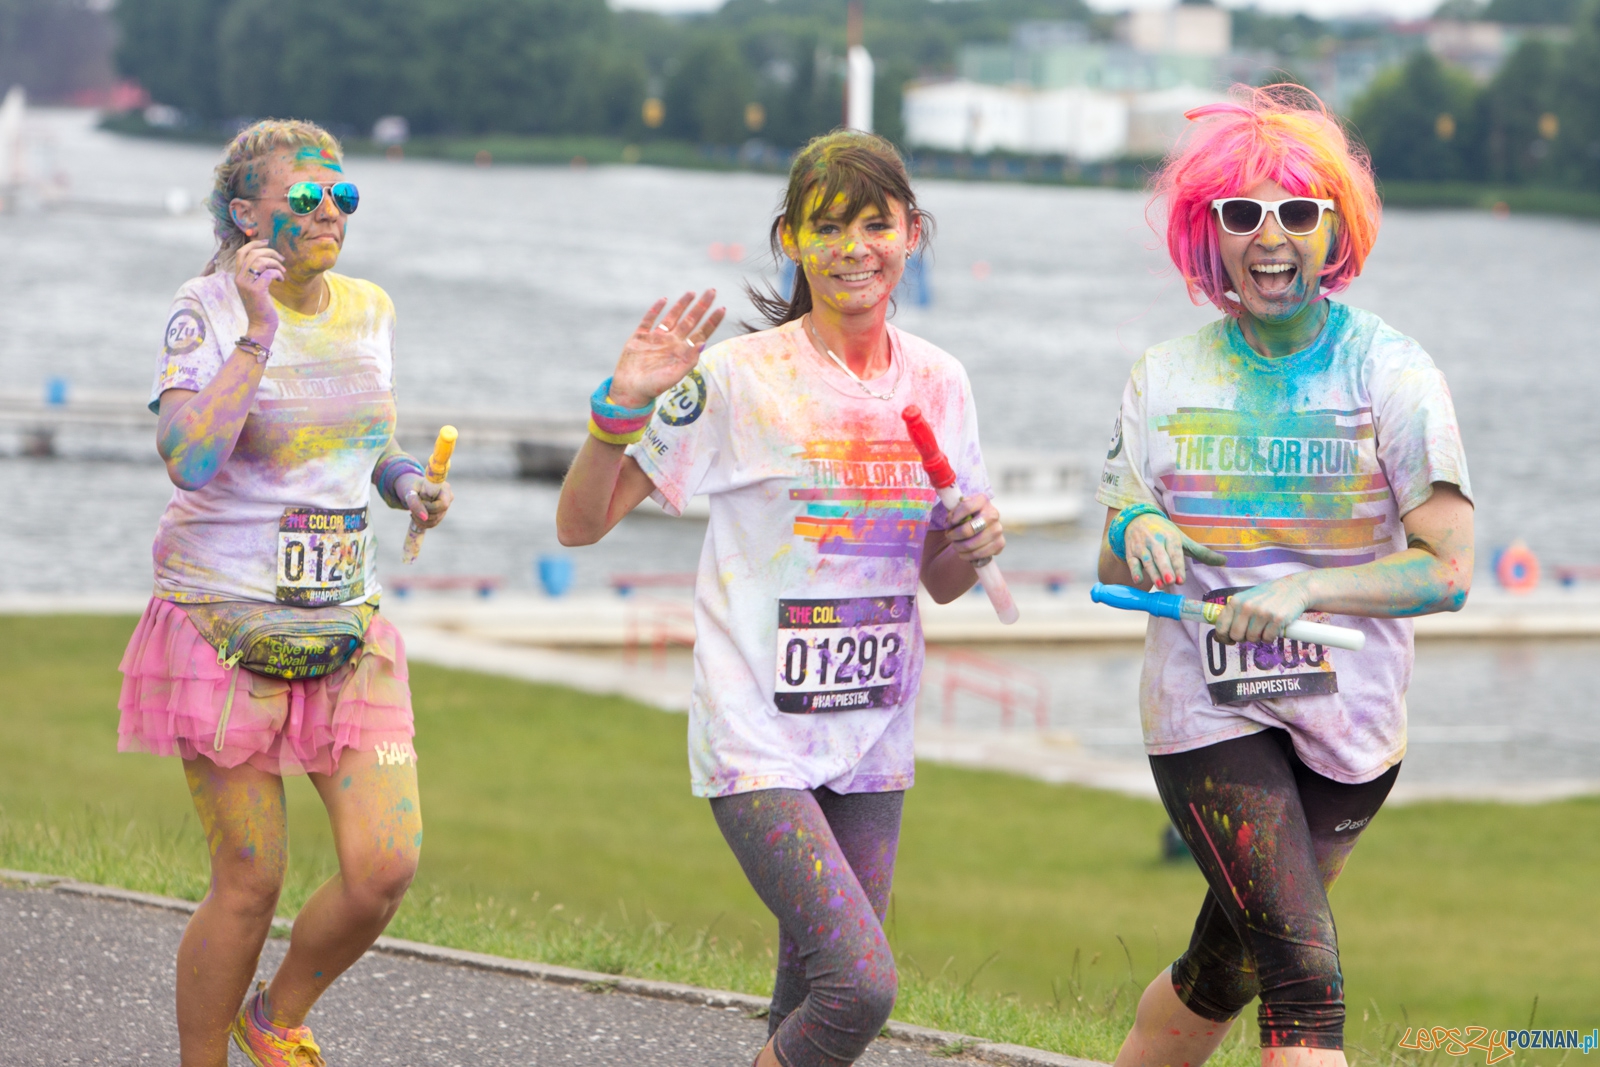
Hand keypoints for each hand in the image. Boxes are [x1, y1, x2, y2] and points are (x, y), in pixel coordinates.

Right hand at [234, 240, 284, 338]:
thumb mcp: (256, 287)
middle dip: (269, 252)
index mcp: (238, 276)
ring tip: (282, 271)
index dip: (254, 243)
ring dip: (275, 263)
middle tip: (281, 259)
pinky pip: (269, 273)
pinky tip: (281, 280)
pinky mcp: (256, 290)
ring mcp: (246, 284)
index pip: (242, 252)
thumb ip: (257, 273)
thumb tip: (268, 257)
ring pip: (260, 261)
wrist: (261, 325)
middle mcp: (239, 278)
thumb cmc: (262, 306)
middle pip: (252, 254)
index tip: (267, 242)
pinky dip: (278, 273)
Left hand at [396, 473, 452, 528]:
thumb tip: (424, 518)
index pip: (443, 504)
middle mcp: (448, 498)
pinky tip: (415, 515)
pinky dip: (421, 522)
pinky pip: (432, 524)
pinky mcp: (440, 514)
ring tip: (412, 511)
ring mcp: (445, 507)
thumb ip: (416, 504)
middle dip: (422, 513)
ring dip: (419, 519)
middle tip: (411, 508)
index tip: (419, 502)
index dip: (429, 507)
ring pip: (434, 521)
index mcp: (445, 488)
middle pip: (438, 514)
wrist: (412, 488)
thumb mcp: (411, 493)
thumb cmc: (412, 487)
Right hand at [609, 291, 724, 408]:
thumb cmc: (654, 387)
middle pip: (690, 320)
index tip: (722, 308)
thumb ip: (689, 361)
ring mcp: (656, 338)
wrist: (630, 391)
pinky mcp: (640, 337)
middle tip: (712, 291)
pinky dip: (655, 309)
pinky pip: (649, 319)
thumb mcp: (674, 376)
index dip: (712, 321)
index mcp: (682, 351)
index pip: (701, 333)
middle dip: (701, 306)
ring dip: (682, 304)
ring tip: (692, 292)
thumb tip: (702, 343)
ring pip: (672, 316)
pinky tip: (664, 300)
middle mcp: (671, 342)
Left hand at [945, 494, 1004, 563]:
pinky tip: (963, 553)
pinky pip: (980, 554)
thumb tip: (950, 523)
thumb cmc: (962, 518)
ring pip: (972, 544)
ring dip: (959, 547)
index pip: (966, 507)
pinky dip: (968, 556)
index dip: (954, 518)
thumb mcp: (956, 511)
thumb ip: (952, 513)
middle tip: (949, 536)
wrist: (976, 530)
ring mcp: (998, 529)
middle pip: (969, 529)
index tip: (947, 524)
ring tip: (955, 545)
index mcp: (982, 500)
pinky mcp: (1000, 544)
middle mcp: (993, 514)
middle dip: (954, 536)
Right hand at [1122, 512, 1225, 586]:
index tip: (1181, 579)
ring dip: (1152, 573)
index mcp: (1170, 537)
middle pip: (1160, 556)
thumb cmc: (1164, 532)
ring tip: (1159, 585)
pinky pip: (1132, 561)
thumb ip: (1201, 552)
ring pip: (1147, 560)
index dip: (1178, 566)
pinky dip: (1134, 570)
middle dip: (1165, 568)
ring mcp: (1142, 546)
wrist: (1137, 519)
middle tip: (1170, 581)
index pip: (1174, 552)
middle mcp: (1155, 540)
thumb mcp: (1182, 539)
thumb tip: (1224, 561)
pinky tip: (1138, 579)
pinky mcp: (1131, 552)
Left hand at [1209, 574, 1311, 644]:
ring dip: (1258, 637)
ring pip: (1252, 639)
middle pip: (1236, 636)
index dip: (1223, 637)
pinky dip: (1269, 638)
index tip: (1229, 640)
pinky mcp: (1277, 619)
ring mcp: (1262, 613)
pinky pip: (1267, 639)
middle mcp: (1247, 606)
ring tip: (1263, 627)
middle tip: (1250, 632)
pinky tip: (1272, 628)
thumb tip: (1217, 637)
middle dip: (1242, 638)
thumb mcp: (1245, 599)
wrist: (1293, 588)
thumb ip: (1233, 615)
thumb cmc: (1266, 596)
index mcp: (1235, 601)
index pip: (1221, 626)